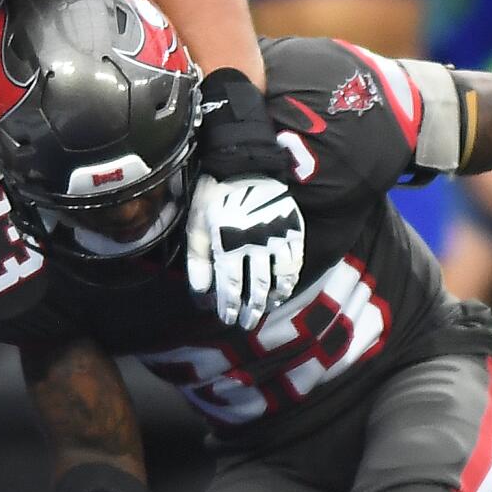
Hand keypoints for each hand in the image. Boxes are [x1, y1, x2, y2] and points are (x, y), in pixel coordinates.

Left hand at [185, 174, 305, 329]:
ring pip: (277, 279)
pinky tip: (283, 292)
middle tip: (247, 324)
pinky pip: (294, 264)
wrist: (245, 167)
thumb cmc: (214, 196)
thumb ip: (198, 259)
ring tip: (264, 310)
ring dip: (270, 300)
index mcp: (227, 243)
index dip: (229, 306)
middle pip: (254, 288)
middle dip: (250, 310)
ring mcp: (275, 239)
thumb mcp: (197, 225)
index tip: (228, 320)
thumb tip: (201, 292)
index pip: (230, 285)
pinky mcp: (292, 232)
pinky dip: (289, 282)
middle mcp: (253, 245)